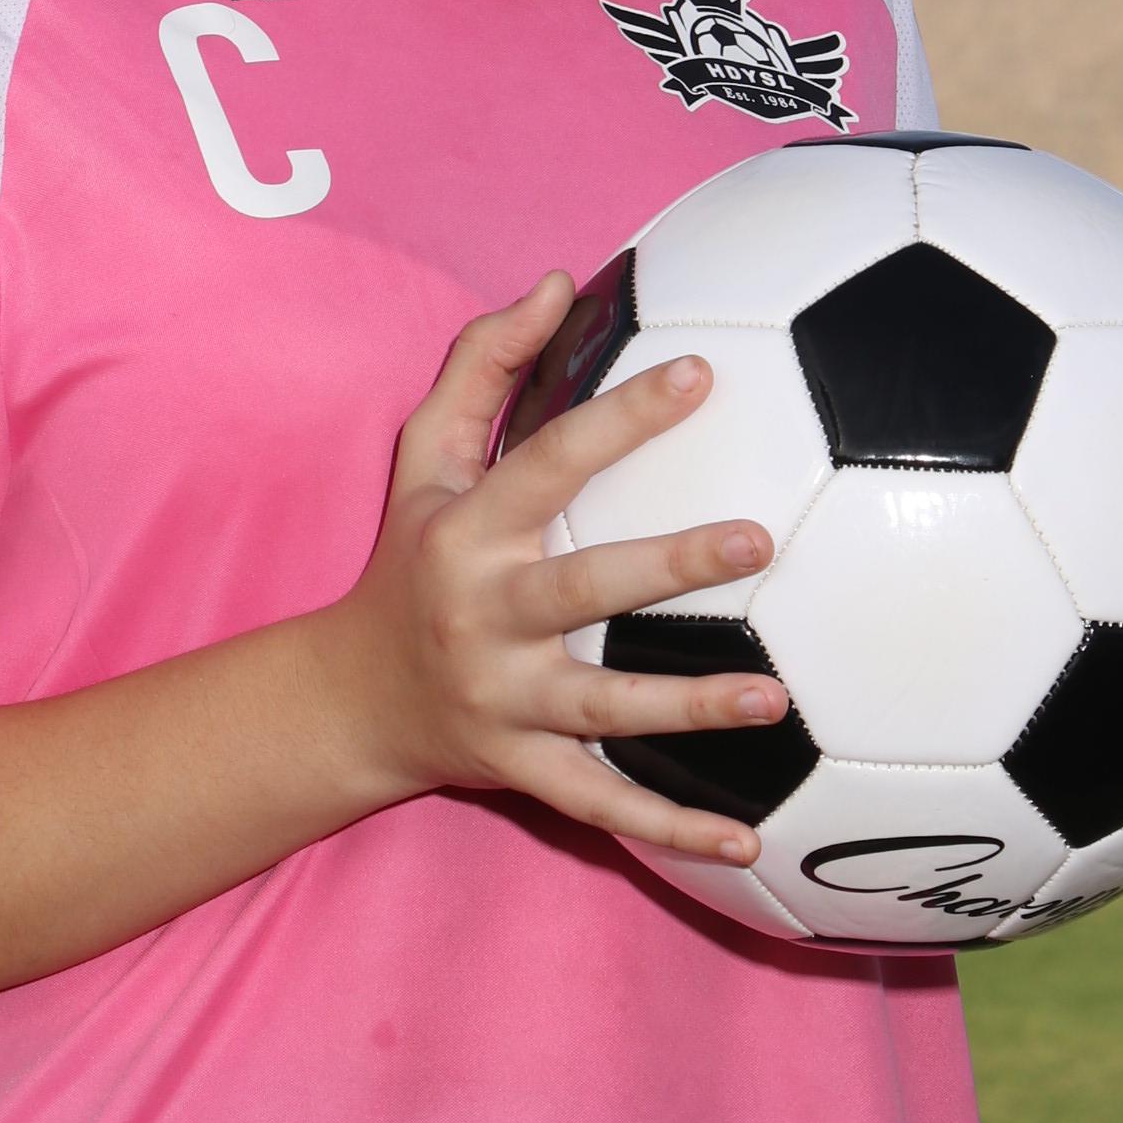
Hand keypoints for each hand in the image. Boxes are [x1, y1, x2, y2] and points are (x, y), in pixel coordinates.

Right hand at [322, 272, 779, 869]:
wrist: (348, 699)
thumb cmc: (409, 558)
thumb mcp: (424, 460)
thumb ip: (483, 364)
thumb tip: (558, 281)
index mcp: (469, 531)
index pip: (550, 461)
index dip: (623, 417)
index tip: (701, 374)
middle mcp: (483, 615)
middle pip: (584, 586)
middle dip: (670, 564)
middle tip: (761, 539)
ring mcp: (503, 700)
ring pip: (604, 706)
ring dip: (689, 706)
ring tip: (774, 699)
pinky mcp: (521, 769)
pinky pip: (601, 805)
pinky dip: (670, 830)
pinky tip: (749, 842)